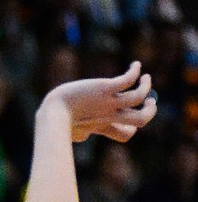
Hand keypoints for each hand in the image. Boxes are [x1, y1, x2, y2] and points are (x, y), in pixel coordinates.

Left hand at [41, 61, 156, 143]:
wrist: (52, 114)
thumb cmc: (57, 123)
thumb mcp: (73, 131)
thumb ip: (82, 132)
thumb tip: (83, 136)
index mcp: (103, 127)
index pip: (127, 134)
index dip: (132, 127)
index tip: (127, 116)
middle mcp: (109, 116)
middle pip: (141, 120)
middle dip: (150, 111)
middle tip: (149, 101)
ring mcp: (108, 103)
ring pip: (139, 97)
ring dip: (146, 87)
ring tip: (145, 78)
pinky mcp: (105, 89)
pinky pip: (128, 80)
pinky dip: (135, 71)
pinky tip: (135, 65)